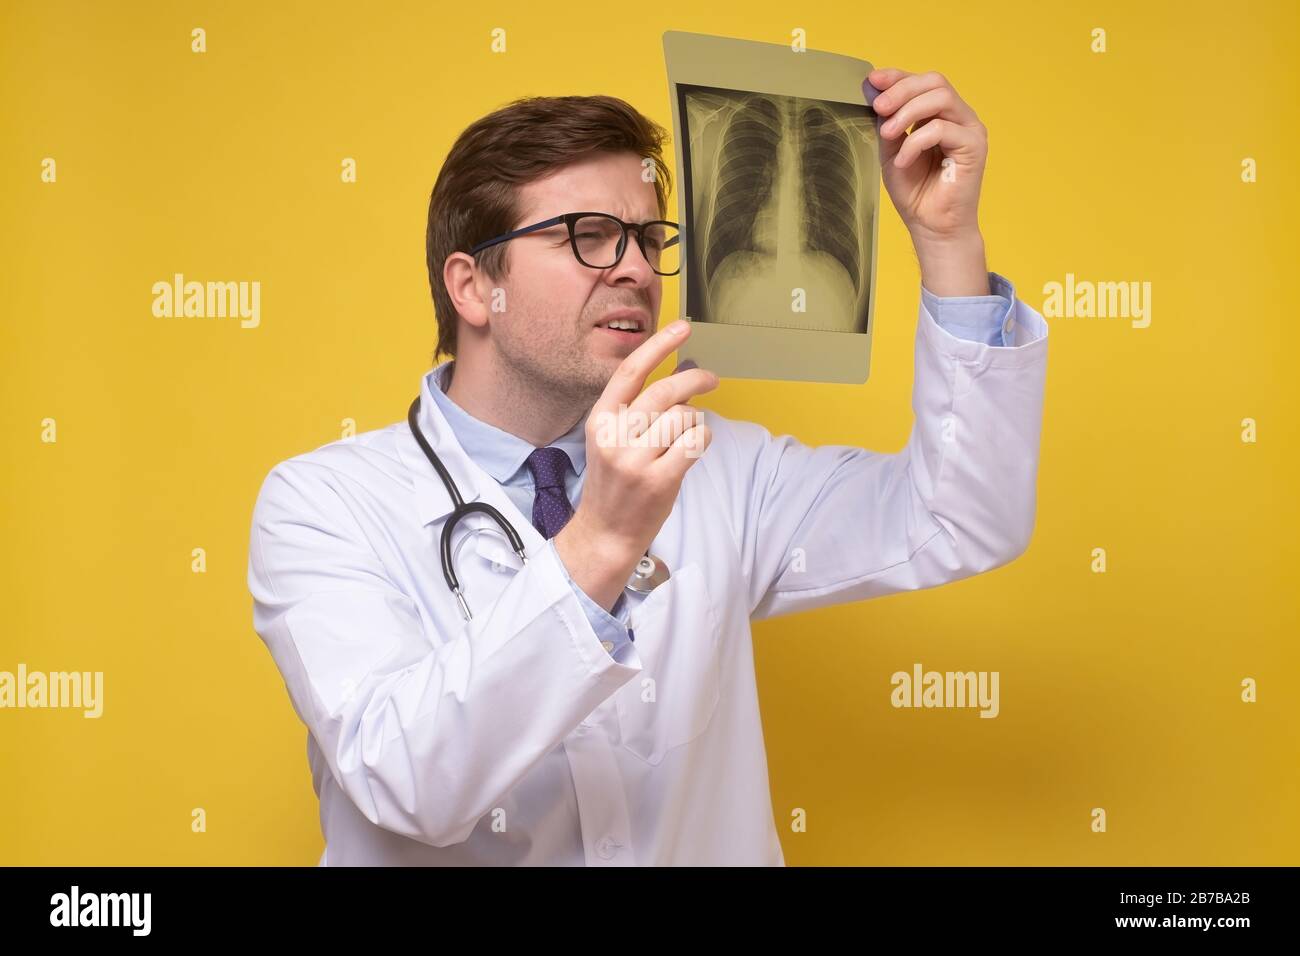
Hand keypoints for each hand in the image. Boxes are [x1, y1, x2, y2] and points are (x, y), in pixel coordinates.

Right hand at [554, 320, 718, 610]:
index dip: (659, 345)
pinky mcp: (659, 480)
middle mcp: (615, 436)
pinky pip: (695, 442)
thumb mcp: (614, 439)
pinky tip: (694, 447)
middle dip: (696, 378)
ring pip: (684, 417)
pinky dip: (702, 439)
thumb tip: (684, 375)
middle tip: (711, 378)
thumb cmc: (616, 482)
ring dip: (695, 420)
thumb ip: (642, 409)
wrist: (606, 531)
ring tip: (687, 434)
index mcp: (600, 420)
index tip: (682, 327)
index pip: (631, 371)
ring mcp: (636, 460)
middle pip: (665, 391)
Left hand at [867, 68, 989, 295]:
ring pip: (941, 97)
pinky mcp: (974, 145)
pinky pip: (942, 128)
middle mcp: (959, 117)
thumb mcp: (891, 152)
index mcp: (940, 115)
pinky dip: (916, 142)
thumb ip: (886, 122)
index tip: (872, 80)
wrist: (931, 227)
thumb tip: (872, 89)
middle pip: (934, 81)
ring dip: (907, 112)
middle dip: (902, 90)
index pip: (922, 82)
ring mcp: (969, 129)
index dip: (897, 76)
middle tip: (879, 107)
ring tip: (888, 135)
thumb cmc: (915, 193)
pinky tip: (904, 161)